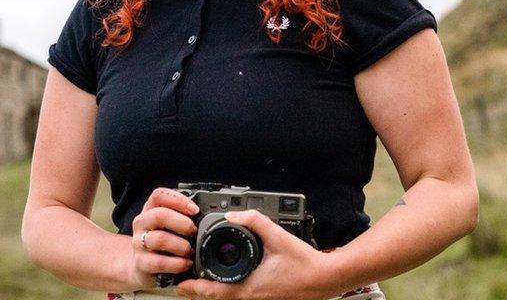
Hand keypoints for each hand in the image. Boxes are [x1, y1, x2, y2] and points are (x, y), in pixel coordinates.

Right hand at [126, 187, 200, 289]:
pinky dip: (178, 263)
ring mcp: (138, 242)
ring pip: (160, 239)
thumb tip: (206, 215)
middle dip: (183, 223)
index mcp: (150, 209)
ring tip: (190, 251)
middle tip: (193, 232)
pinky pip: (160, 262)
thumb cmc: (163, 242)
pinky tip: (185, 263)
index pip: (159, 195)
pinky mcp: (141, 262)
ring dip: (182, 246)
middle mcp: (142, 223)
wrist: (144, 266)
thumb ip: (182, 216)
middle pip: (160, 215)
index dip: (179, 200)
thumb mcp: (170, 225)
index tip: (195, 210)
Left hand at [175, 210, 332, 299]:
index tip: (180, 283)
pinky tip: (228, 281)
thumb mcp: (278, 236)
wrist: (326, 279)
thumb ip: (254, 221)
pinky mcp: (267, 298)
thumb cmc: (305, 263)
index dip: (195, 288)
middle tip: (184, 282)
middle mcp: (253, 297)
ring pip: (229, 299)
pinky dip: (229, 290)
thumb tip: (233, 215)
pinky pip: (241, 297)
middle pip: (218, 298)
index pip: (214, 292)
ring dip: (214, 291)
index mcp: (251, 287)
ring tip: (200, 281)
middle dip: (200, 290)